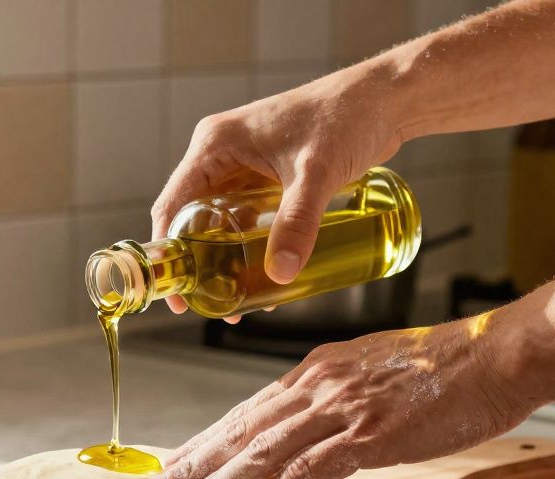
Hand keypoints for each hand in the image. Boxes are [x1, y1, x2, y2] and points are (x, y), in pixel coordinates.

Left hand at [139, 318, 535, 478]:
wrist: (496, 354)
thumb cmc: (442, 365)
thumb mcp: (371, 371)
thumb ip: (333, 395)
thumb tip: (306, 422)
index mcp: (315, 372)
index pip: (246, 410)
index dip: (205, 439)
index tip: (174, 461)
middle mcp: (318, 386)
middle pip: (241, 428)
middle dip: (192, 461)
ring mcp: (342, 409)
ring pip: (263, 449)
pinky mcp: (371, 433)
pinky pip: (312, 468)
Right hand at [153, 66, 404, 318]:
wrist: (385, 99)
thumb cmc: (346, 117)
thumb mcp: (316, 174)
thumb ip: (298, 222)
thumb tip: (280, 274)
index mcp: (215, 145)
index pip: (173, 204)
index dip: (169, 251)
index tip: (179, 291)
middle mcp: (221, 154)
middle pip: (192, 218)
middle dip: (200, 264)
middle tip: (214, 303)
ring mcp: (244, 165)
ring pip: (220, 222)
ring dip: (225, 259)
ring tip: (240, 298)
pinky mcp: (267, 176)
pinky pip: (246, 218)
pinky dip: (249, 246)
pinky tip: (264, 273)